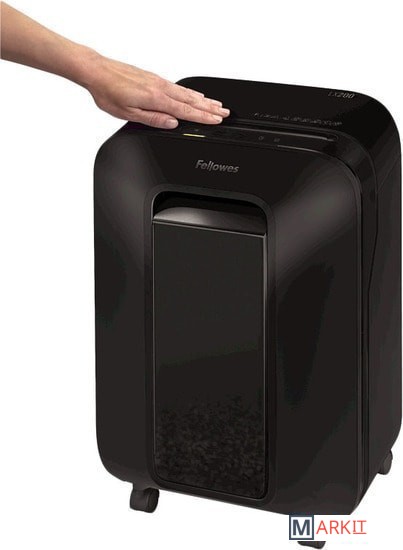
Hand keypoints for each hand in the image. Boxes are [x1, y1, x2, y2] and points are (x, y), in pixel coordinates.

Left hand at [85, 55, 229, 128]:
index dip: (203, 117)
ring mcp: (158, 81)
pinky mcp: (153, 78)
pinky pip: (178, 87)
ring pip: (186, 93)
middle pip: (191, 100)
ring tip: (216, 104)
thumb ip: (153, 119)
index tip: (217, 120)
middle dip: (209, 108)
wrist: (97, 71)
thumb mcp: (128, 112)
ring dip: (203, 99)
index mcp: (155, 98)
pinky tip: (194, 95)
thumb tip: (172, 123)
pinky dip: (190, 92)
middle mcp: (160, 88)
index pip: (185, 110)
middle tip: (225, 113)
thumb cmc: (108, 92)